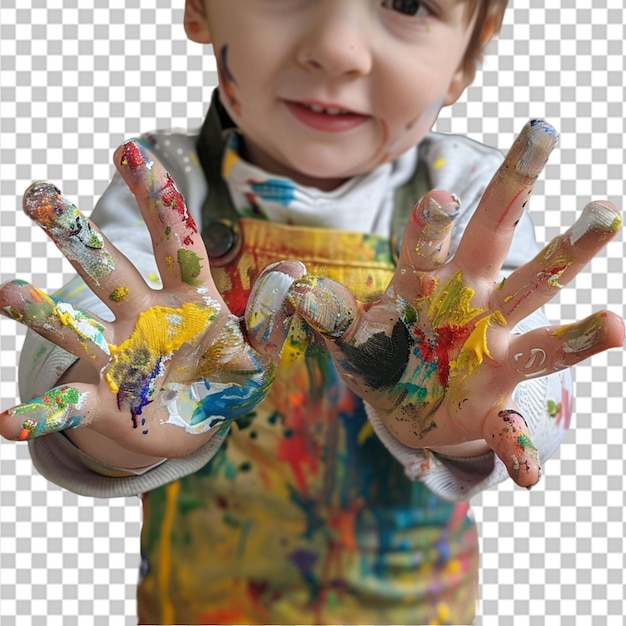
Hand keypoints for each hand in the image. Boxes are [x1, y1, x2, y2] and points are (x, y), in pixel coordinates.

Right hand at [0, 140, 303, 459]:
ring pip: (78, 329)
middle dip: (77, 236)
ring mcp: (120, 357)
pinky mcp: (105, 403)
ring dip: (43, 313)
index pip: (174, 239)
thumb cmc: (230, 376)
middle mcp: (144, 317)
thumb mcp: (258, 350)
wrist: (202, 421)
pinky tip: (7, 423)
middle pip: (109, 271)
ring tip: (8, 293)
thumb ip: (272, 315)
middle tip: (40, 195)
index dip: (156, 198)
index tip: (130, 149)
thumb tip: (296, 270)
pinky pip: (69, 408)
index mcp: (188, 298)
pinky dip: (40, 415)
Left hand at [288, 120, 623, 487]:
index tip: (444, 201)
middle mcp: (470, 305)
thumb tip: (297, 291)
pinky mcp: (494, 404)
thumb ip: (331, 316)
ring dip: (578, 330)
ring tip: (619, 326)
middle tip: (563, 158)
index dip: (436, 224)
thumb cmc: (381, 355)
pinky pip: (510, 428)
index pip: (430, 244)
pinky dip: (520, 449)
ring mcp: (491, 353)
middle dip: (523, 202)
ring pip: (540, 328)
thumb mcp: (351, 337)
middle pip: (502, 249)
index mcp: (426, 283)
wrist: (404, 402)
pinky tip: (529, 473)